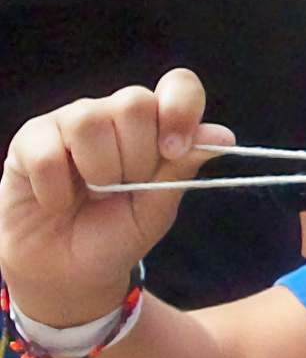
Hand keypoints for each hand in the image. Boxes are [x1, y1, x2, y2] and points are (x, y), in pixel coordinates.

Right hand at [0, 69, 233, 324]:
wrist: (69, 271)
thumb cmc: (118, 234)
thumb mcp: (157, 208)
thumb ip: (182, 170)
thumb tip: (223, 136)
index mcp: (154, 126)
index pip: (178, 85)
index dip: (181, 109)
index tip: (173, 151)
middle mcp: (113, 115)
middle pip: (134, 102)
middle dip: (137, 157)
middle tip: (123, 188)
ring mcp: (69, 123)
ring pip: (89, 121)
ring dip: (98, 171)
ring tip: (92, 195)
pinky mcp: (30, 141)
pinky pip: (48, 153)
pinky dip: (58, 190)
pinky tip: (60, 203)